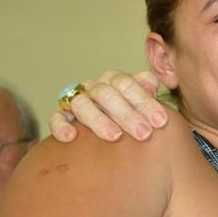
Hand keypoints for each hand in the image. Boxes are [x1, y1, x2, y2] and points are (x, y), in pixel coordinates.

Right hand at [49, 70, 166, 141]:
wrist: (111, 120)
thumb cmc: (132, 109)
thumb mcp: (143, 96)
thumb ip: (148, 87)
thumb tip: (151, 88)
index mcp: (115, 79)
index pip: (129, 85)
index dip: (145, 102)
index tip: (161, 121)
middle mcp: (94, 86)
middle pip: (107, 95)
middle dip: (127, 115)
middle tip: (144, 134)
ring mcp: (76, 99)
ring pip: (82, 104)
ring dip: (99, 120)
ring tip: (115, 137)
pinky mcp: (61, 114)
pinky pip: (56, 117)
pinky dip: (60, 126)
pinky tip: (71, 137)